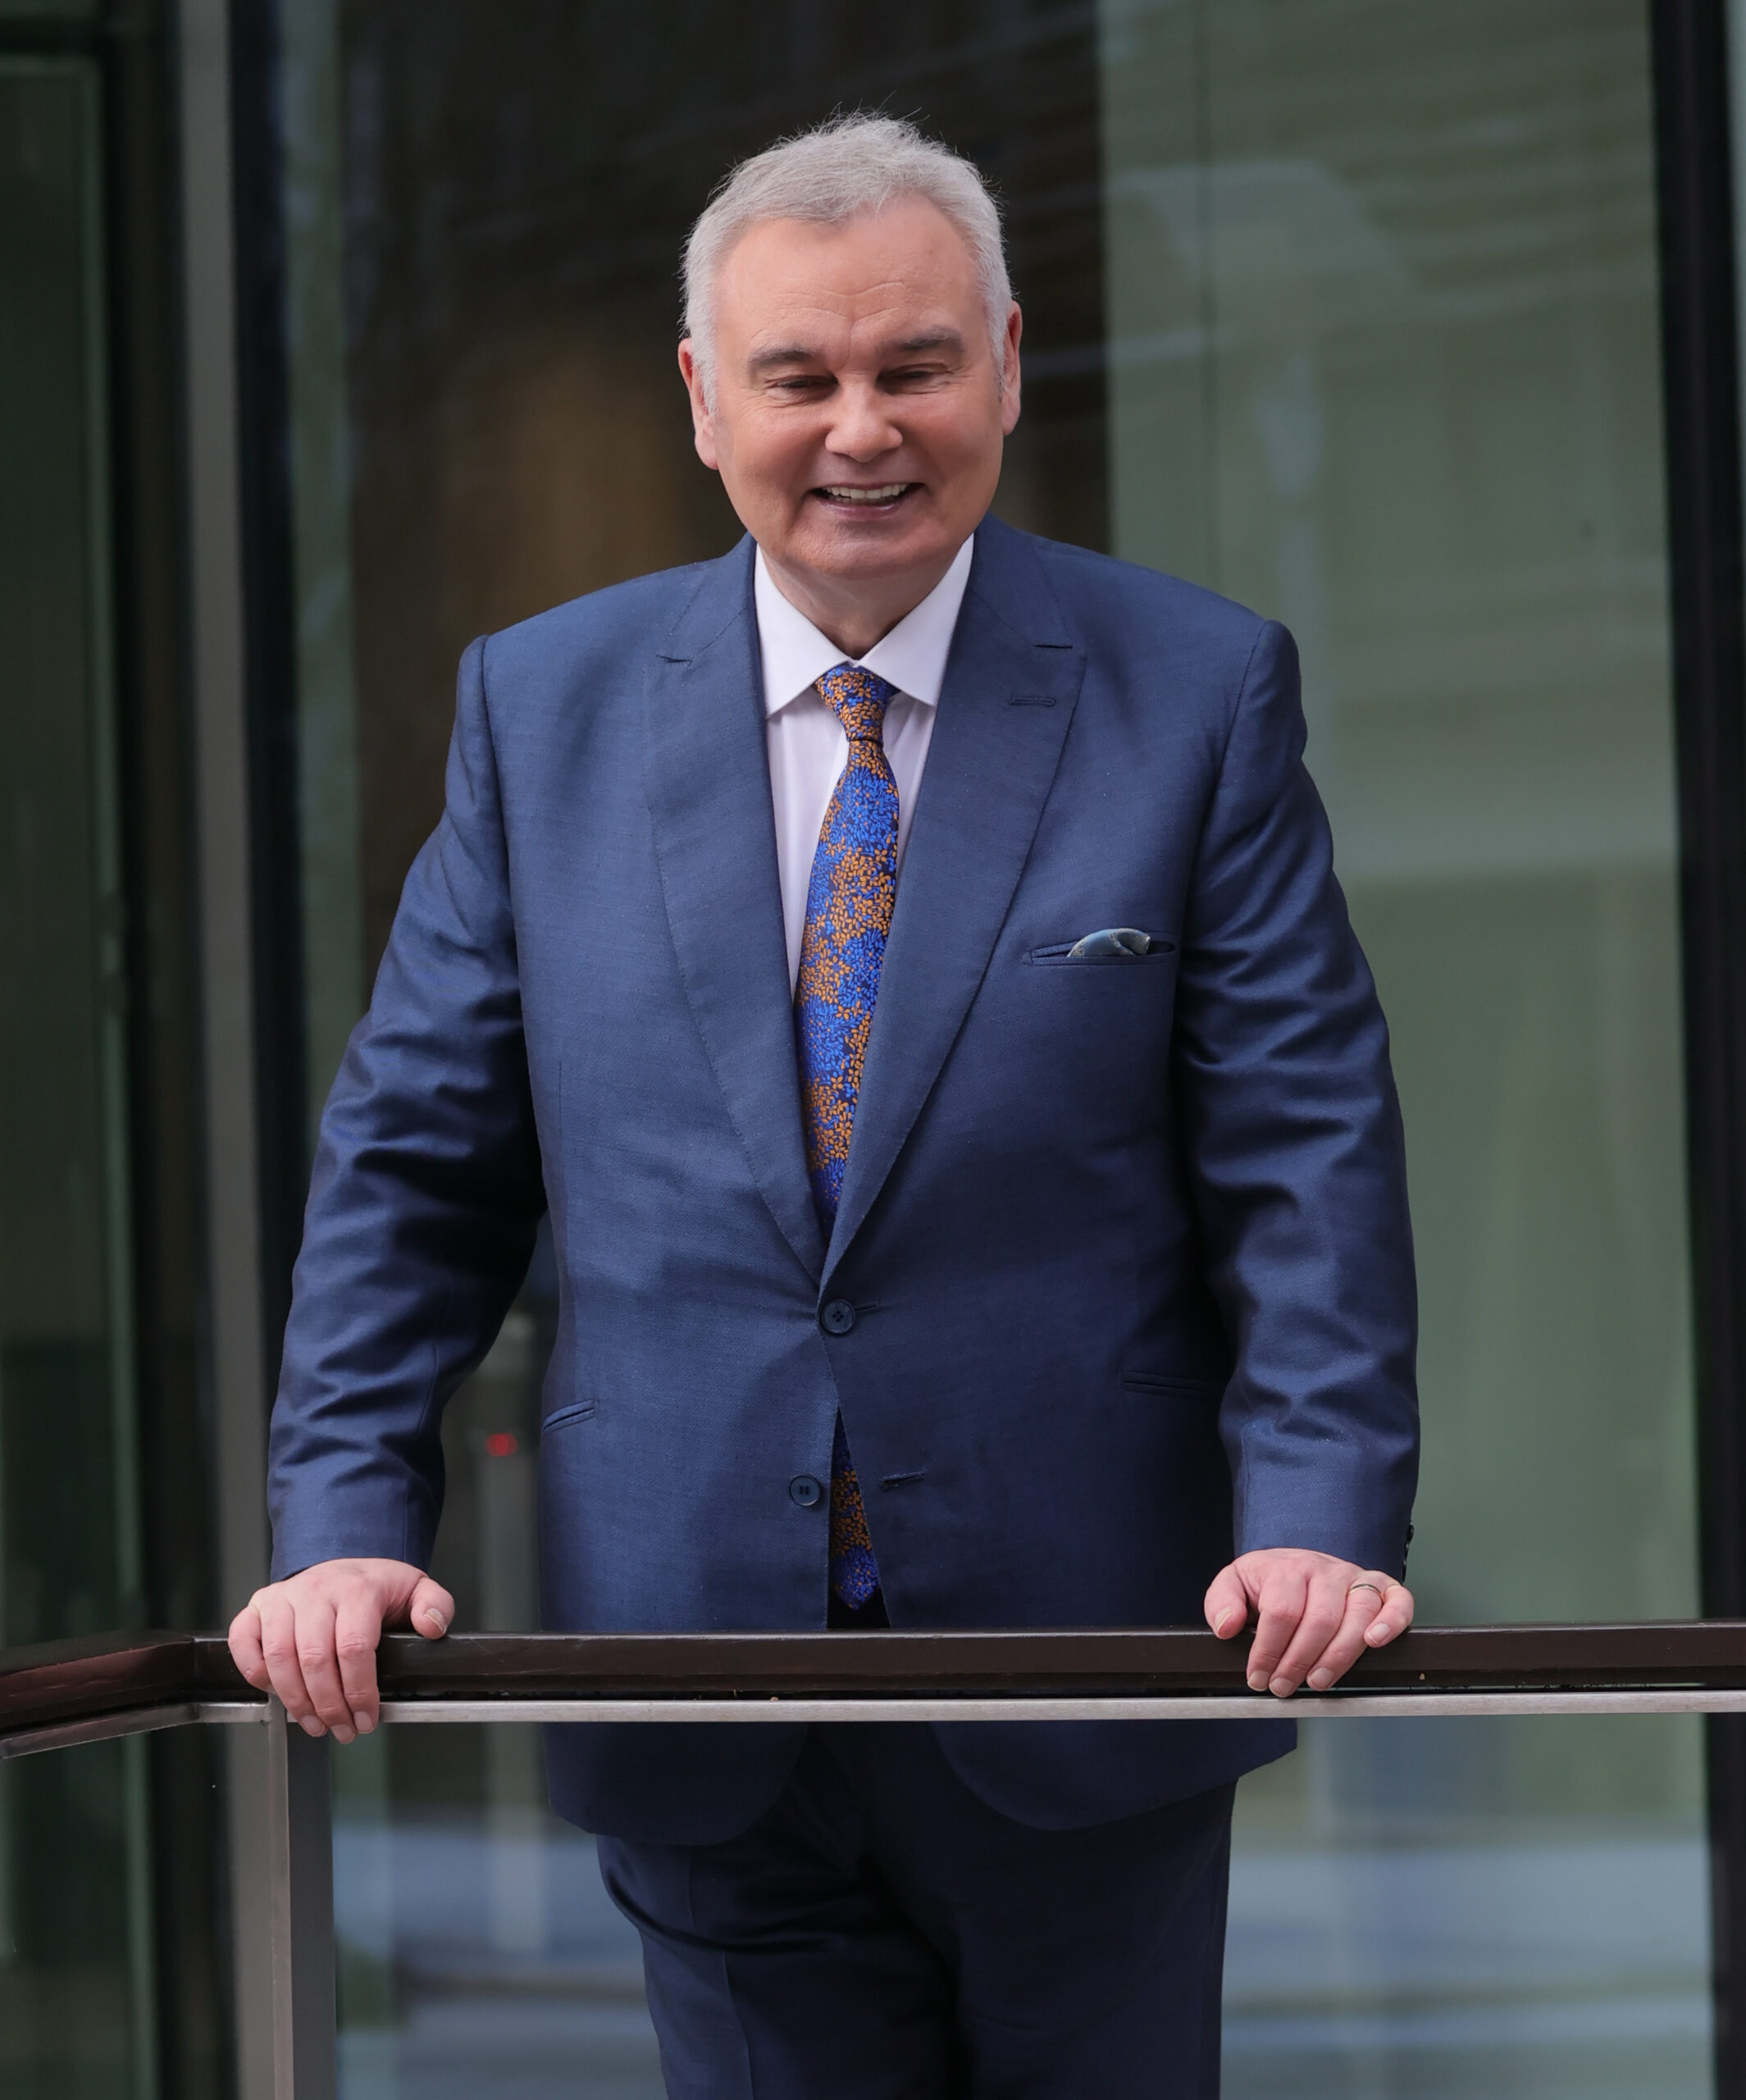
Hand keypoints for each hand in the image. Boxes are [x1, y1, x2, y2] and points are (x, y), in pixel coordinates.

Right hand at [227, 1557, 454, 1742]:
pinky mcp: (259, 1606)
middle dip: (329, 1706)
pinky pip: (243, 1639)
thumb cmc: (376, 1586)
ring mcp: (284, 1597)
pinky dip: (252, 1669)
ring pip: (279, 1656)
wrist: (344, 1565)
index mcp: (357, 1588)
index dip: (359, 1691)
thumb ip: (434, 1606)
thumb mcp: (416, 1589)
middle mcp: (316, 1590)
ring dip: (295, 1700)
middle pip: (314, 1658)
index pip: (354, 1647)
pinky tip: (273, 1691)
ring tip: (315, 1724)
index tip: (368, 1717)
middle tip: (343, 1730)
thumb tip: (432, 1626)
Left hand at [1204, 1547, 1412, 1697]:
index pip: (1281, 1611)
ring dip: (1338, 1656)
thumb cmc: (1267, 1581)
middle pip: (1320, 1619)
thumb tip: (1227, 1626)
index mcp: (1287, 1568)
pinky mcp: (1381, 1587)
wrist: (1296, 1562)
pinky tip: (1375, 1641)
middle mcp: (1325, 1570)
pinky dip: (1392, 1621)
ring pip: (1357, 1615)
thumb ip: (1221, 1602)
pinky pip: (1397, 1600)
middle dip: (1299, 1661)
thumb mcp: (1234, 1584)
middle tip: (1283, 1687)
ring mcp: (1355, 1578)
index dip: (1268, 1650)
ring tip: (1317, 1681)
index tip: (1258, 1677)